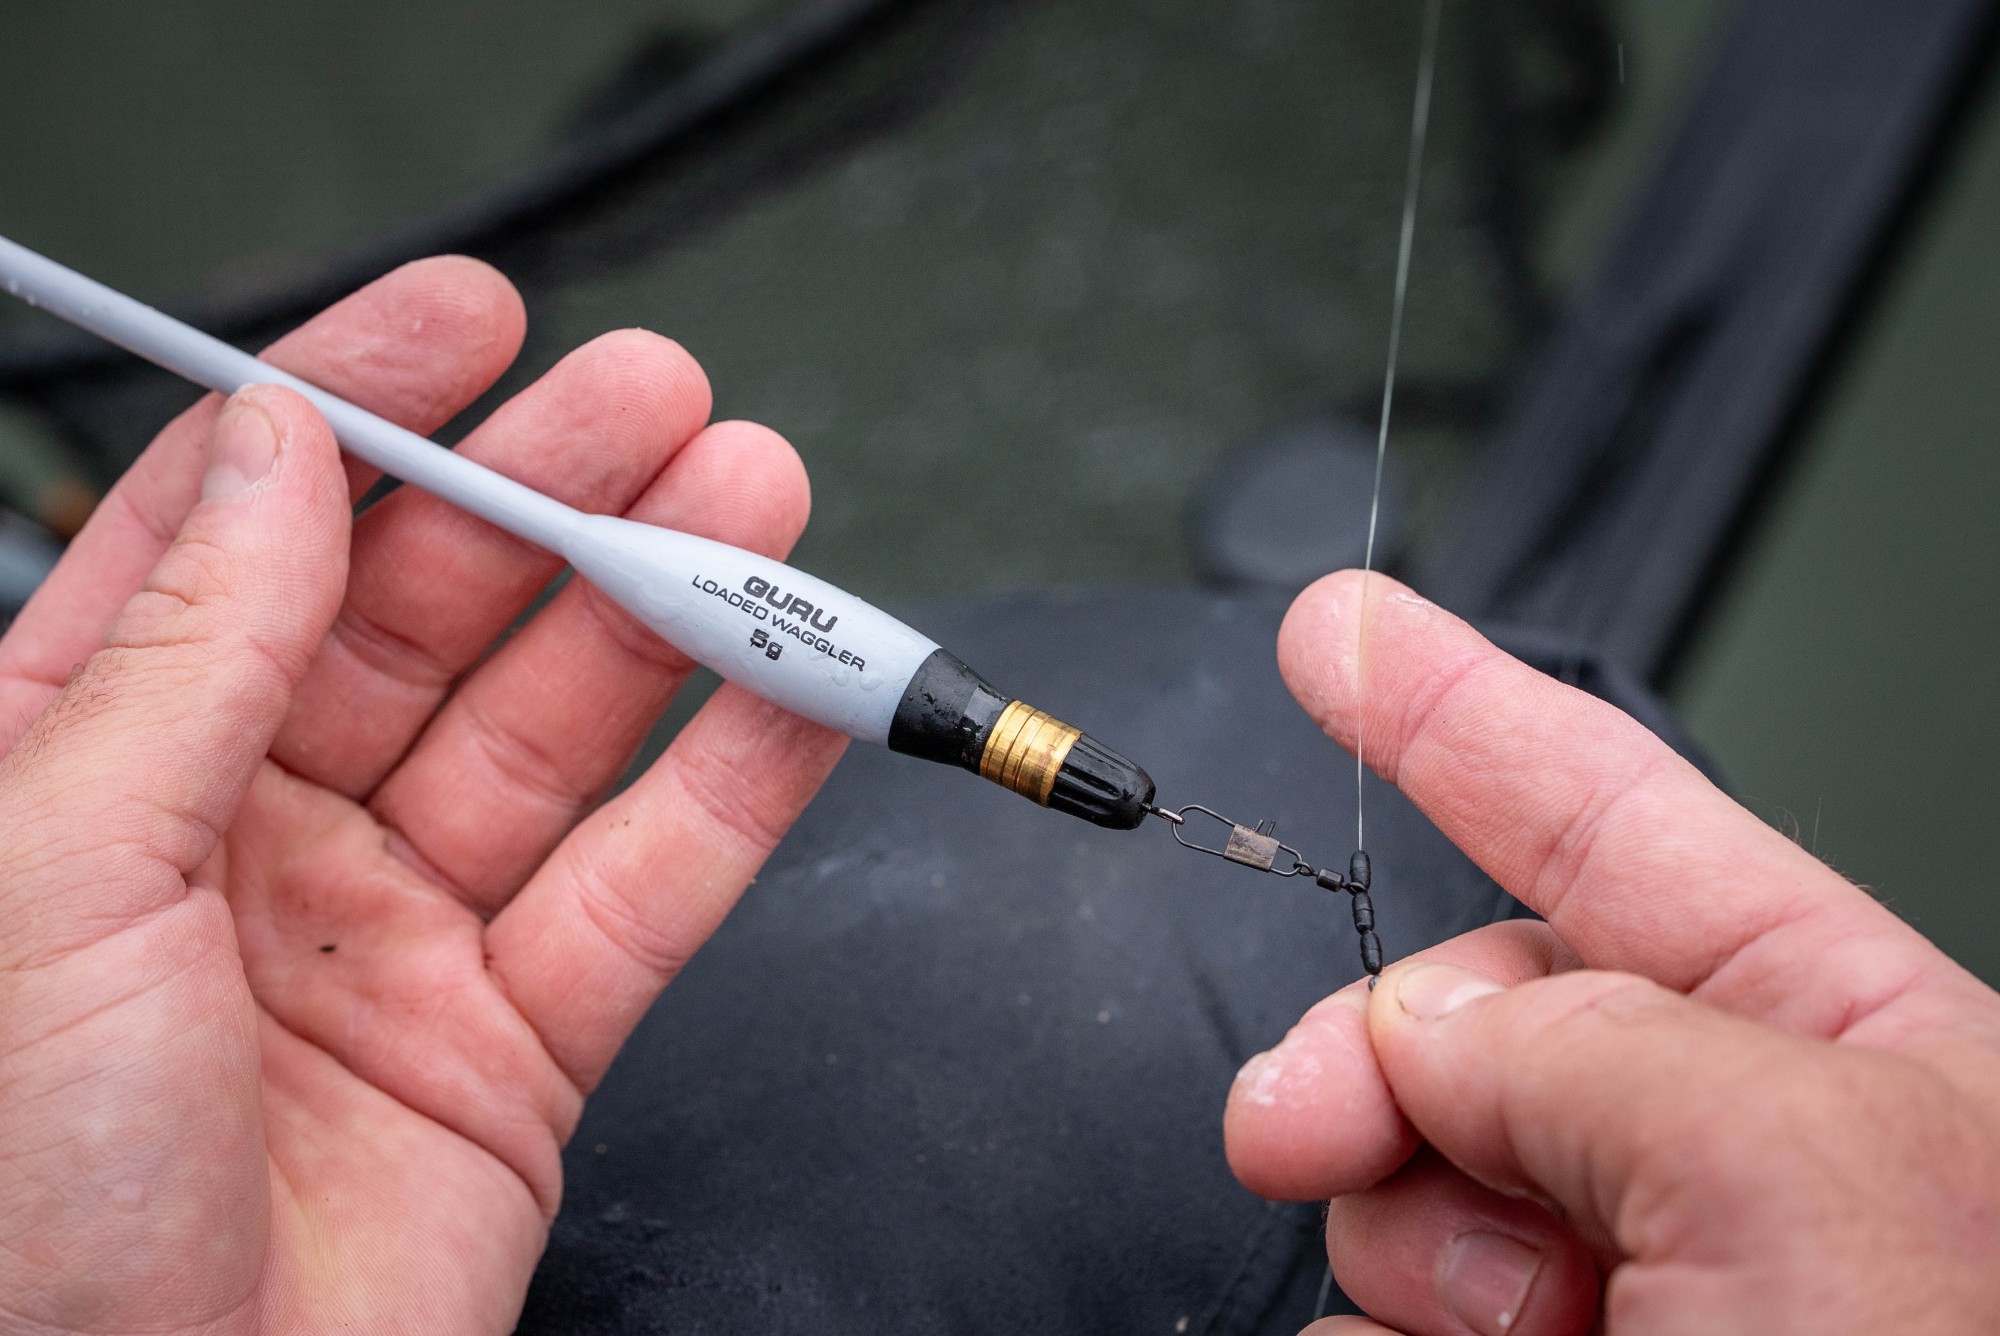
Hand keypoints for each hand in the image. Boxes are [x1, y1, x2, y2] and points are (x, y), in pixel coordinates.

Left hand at [0, 261, 845, 1332]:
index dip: (360, 404)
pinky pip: (645, 890)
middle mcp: (248, 839)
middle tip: (660, 406)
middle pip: (430, 615)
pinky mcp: (515, 1045)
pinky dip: (736, 792)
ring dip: (667, 617)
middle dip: (552, 495)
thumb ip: (190, 651)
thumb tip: (278, 451)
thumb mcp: (51, 879)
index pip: (242, 532)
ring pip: (557, 735)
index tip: (470, 318)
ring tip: (756, 510)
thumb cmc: (5, 1226)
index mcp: (91, 776)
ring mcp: (393, 936)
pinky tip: (798, 697)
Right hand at [1227, 572, 1999, 1334]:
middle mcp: (1739, 1163)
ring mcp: (1641, 1287)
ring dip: (1398, 1237)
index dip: (1461, 709)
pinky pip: (1378, 1322)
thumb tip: (1430, 1031)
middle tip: (1300, 1121)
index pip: (1619, 819)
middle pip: (1474, 1018)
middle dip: (1371, 1052)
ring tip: (1511, 1335)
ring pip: (1406, 1180)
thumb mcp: (1799, 1174)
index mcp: (1858, 1054)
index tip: (1341, 631)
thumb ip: (1592, 1042)